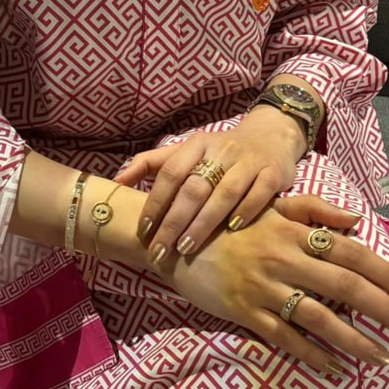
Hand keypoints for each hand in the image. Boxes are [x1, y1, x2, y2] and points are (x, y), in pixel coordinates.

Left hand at [117, 107, 305, 264]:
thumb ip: (151, 164)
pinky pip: (258, 194)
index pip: (170, 173)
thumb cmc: (220, 153)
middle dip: (174, 222)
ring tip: (187, 248)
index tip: (143, 230)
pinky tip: (231, 230)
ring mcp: (248, 161)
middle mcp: (221, 150)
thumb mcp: (186, 151)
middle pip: (193, 188)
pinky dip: (245, 212)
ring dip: (204, 222)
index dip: (155, 202)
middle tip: (160, 251)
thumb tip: (116, 181)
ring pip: (224, 193)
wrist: (271, 136)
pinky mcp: (272, 173)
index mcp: (196, 144)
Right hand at [160, 195, 388, 373]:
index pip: (349, 251)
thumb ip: (313, 210)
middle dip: (383, 310)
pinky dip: (311, 355)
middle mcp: (282, 258)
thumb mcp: (269, 208)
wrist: (175, 240)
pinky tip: (333, 368)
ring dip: (355, 340)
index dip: (383, 271)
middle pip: (344, 286)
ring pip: (319, 318)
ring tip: (381, 357)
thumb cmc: (227, 224)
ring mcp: (262, 288)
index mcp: (292, 231)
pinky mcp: (243, 312)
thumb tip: (356, 221)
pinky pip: (284, 338)